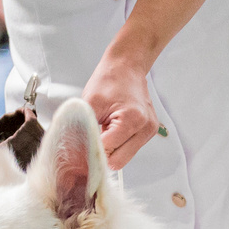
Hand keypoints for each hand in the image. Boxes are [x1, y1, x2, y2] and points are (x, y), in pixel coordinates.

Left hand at [82, 49, 159, 170]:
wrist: (126, 66)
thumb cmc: (109, 79)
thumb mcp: (89, 103)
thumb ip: (84, 129)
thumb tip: (78, 153)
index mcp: (133, 120)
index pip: (108, 153)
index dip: (92, 152)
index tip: (81, 149)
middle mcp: (145, 128)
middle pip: (118, 162)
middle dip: (102, 154)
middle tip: (91, 139)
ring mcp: (150, 131)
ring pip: (124, 158)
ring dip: (111, 149)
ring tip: (105, 129)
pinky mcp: (149, 132)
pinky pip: (129, 149)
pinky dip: (118, 144)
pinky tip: (113, 129)